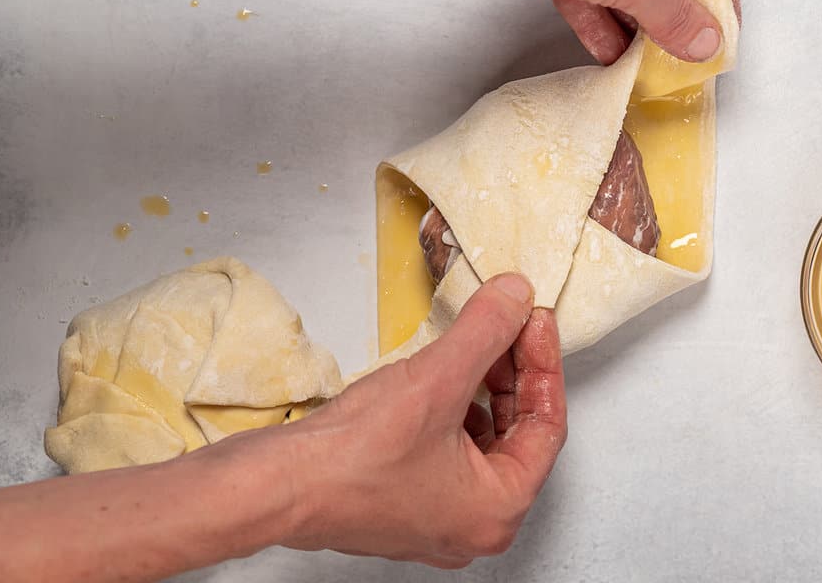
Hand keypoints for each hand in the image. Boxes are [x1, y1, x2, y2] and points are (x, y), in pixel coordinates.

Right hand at [279, 273, 565, 567]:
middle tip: (509, 324)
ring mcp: (437, 517)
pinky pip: (449, 448)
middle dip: (514, 373)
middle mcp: (473, 524)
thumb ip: (486, 331)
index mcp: (498, 510)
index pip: (547, 426)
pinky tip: (439, 374)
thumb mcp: (437, 378)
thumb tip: (515, 298)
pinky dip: (452, 407)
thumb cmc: (350, 461)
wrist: (274, 487)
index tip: (535, 322)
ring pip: (483, 439)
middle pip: (518, 433)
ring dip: (482, 387)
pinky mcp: (404, 502)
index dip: (544, 364)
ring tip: (475, 342)